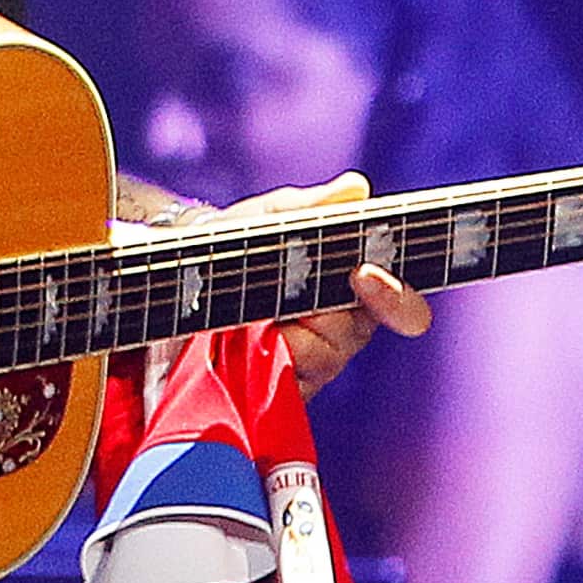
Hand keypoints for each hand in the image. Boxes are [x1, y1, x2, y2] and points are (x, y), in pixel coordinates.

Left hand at [217, 171, 431, 395]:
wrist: (180, 276)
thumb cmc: (237, 242)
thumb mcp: (269, 219)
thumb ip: (312, 208)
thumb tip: (356, 189)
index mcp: (356, 291)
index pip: (402, 309)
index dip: (396, 299)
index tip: (364, 273)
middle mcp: (340, 334)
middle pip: (354, 337)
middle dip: (326, 313)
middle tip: (294, 296)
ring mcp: (309, 370)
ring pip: (318, 362)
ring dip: (286, 332)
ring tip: (250, 307)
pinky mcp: (276, 394)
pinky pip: (283, 385)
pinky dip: (260, 359)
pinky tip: (236, 341)